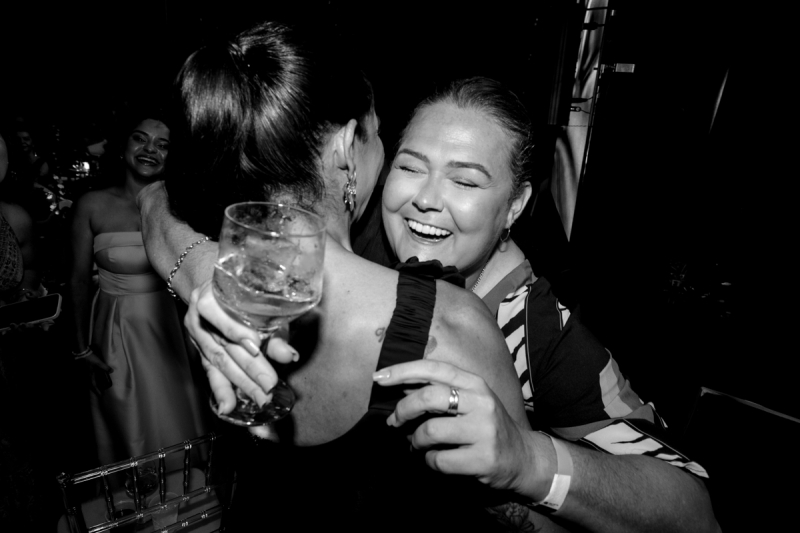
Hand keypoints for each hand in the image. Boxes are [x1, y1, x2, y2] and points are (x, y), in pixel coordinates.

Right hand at [76, 348, 113, 395]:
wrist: (83, 353)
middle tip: (100, 393)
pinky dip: (94, 379)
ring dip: (95, 385)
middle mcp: (88, 375)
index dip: (97, 391)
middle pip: (92, 385)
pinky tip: (97, 378)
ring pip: (91, 381)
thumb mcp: (99, 363)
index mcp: (90, 375)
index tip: (100, 396)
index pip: (94, 386)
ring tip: (99, 387)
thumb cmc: (91, 359)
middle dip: (96, 389)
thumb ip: (105, 367)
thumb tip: (112, 371)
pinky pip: (91, 377)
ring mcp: (87, 372)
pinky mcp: (88, 369)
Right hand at [184, 279, 298, 415]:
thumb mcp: (262, 307)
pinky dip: (221, 390)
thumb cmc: (243, 296)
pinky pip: (210, 372)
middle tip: (269, 386)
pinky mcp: (200, 351)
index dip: (235, 330)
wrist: (215, 288)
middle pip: (224, 344)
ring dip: (240, 383)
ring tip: (257, 400)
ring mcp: (198, 336)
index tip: (256, 347)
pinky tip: (227, 407)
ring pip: (219, 362)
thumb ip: (274, 332)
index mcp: (210, 295)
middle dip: (248, 368)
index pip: (218, 313)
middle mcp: (199, 317)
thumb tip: (289, 356)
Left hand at [373, 359, 534, 493]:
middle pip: (428, 397)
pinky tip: (434, 459)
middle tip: (394, 421)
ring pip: (429, 431)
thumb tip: (398, 387)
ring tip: (416, 444)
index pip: (434, 368)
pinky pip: (438, 460)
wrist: (522, 457)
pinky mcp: (483, 458)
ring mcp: (484, 431)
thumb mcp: (469, 401)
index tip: (378, 377)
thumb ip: (439, 392)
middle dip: (402, 410)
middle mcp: (482, 402)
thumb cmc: (485, 426)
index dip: (402, 371)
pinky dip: (428, 461)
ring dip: (414, 441)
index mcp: (475, 383)